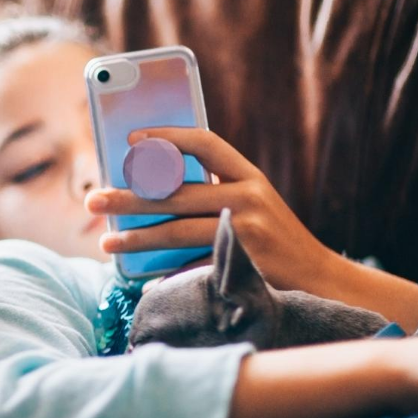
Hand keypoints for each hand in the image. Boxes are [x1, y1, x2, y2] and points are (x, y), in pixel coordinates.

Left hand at [83, 126, 331, 291]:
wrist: (322, 280)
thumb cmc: (274, 241)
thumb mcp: (253, 206)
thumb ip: (214, 193)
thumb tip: (149, 191)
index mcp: (249, 176)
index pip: (205, 143)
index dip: (166, 137)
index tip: (130, 139)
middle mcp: (250, 197)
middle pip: (176, 192)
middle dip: (129, 197)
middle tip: (95, 199)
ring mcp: (248, 231)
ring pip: (178, 230)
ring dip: (137, 237)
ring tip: (107, 241)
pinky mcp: (243, 263)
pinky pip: (192, 266)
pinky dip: (166, 273)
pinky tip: (142, 278)